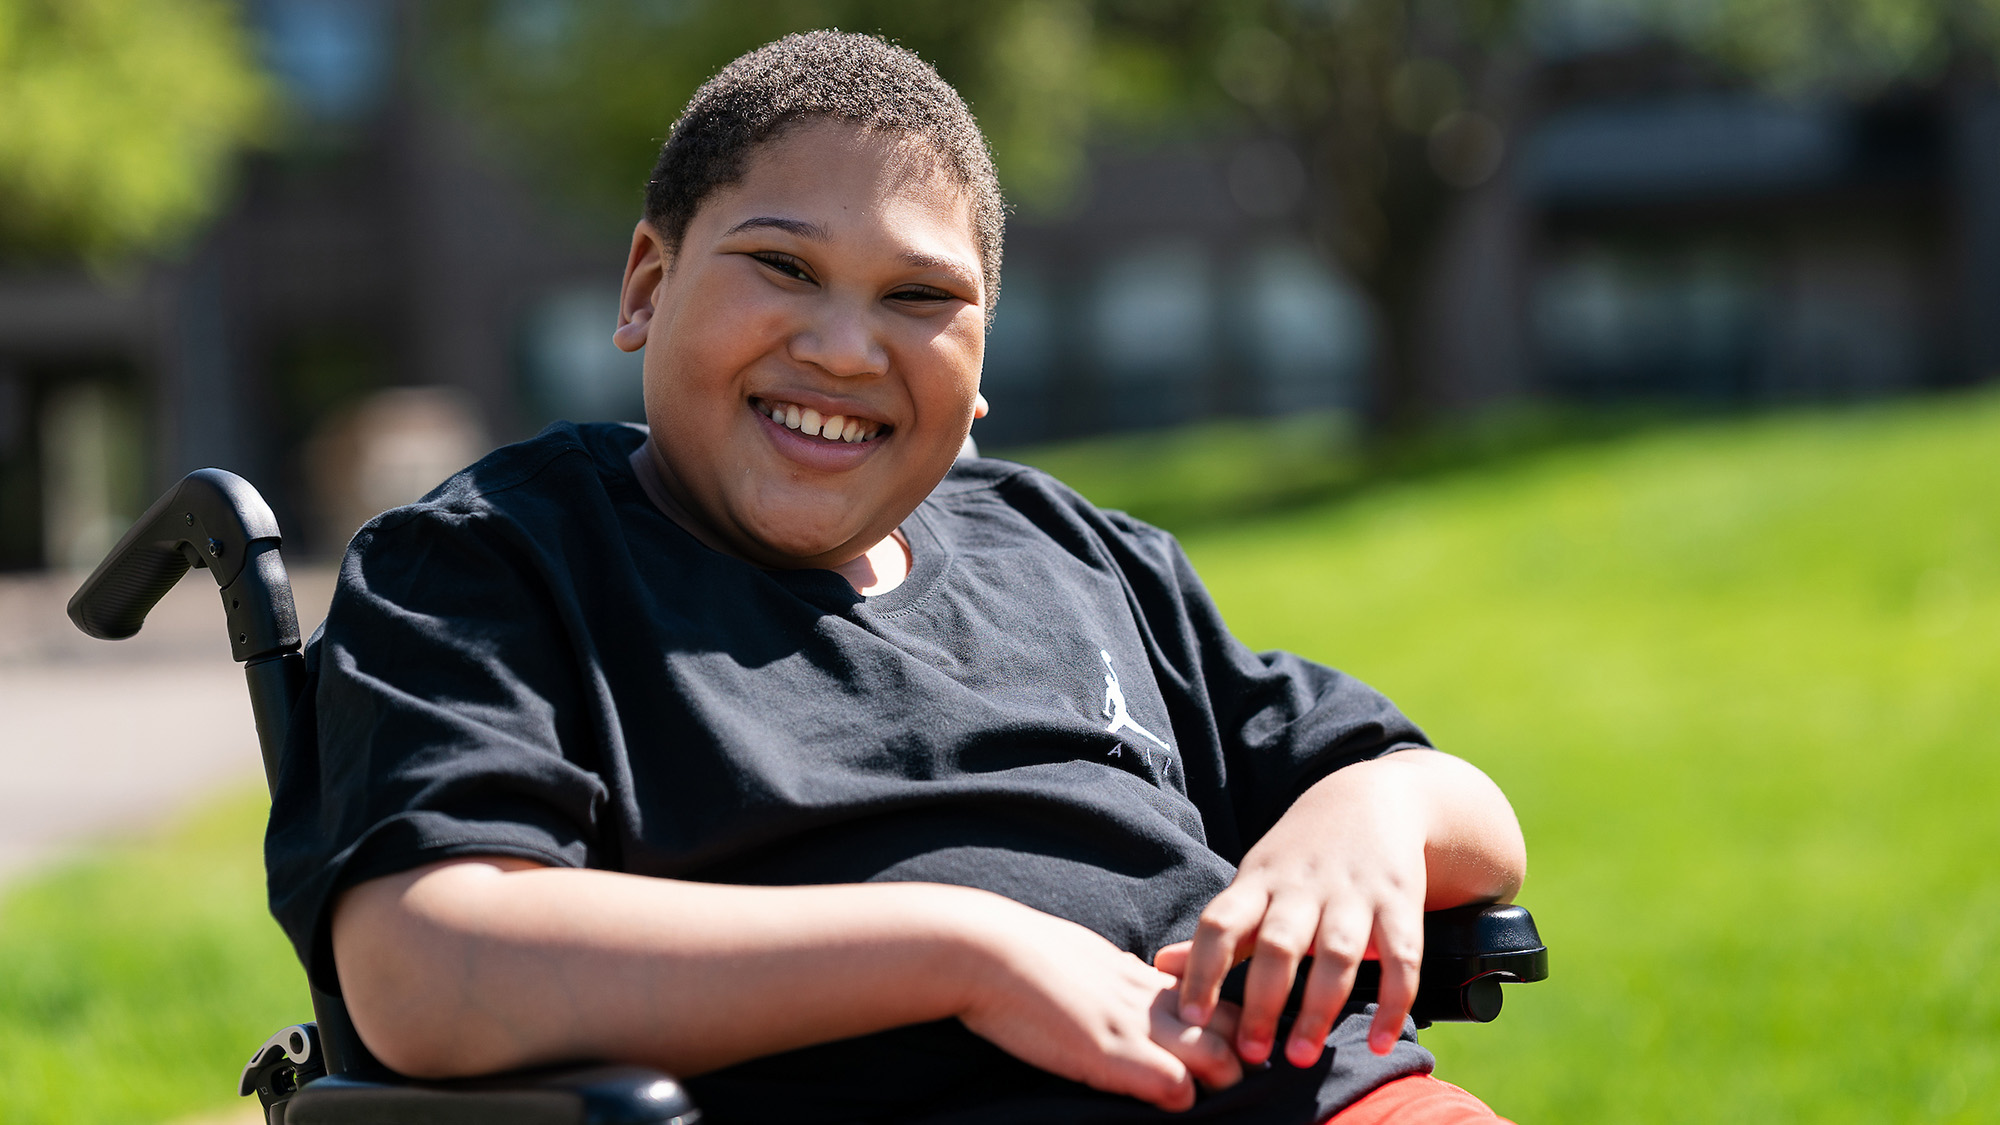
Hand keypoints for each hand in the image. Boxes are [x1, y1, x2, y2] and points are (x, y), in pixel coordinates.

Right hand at [954, 896, 1243, 1110]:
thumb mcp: (1084, 961)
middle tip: (1229, 1083)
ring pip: (1217, 1057)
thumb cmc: (1022, 957)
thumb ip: (1114, 980)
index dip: (1227, 1028)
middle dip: (1240, 1058)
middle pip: (1231, 1026)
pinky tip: (1168, 1105)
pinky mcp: (1110, 1053)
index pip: (1213, 998)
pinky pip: (1173, 1083)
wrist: (986, 952)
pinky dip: (1181, 1099)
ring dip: (1220, 1083)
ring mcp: (1133, 1026)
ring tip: (1207, 1100)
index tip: (1225, 1050)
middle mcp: (1149, 999)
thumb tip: (1122, 989)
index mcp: (1141, 976)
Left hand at [1171, 758, 1430, 1067]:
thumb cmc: (1299, 858)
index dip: (1202, 968)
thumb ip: (1218, 933)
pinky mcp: (1400, 902)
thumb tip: (1158, 967)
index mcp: (1258, 883)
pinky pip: (1401, 957)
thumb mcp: (1254, 883)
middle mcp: (1302, 888)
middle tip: (1250, 1054)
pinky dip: (1393, 1002)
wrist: (1372, 799)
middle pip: (1278, 943)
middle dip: (1263, 1000)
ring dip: (1319, 1007)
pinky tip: (1380, 1044)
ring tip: (1301, 1057)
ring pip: (1336, 952)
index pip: (1220, 922)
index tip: (1190, 1018)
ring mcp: (1353, 894)